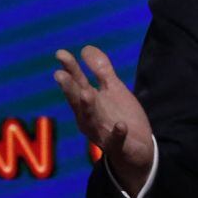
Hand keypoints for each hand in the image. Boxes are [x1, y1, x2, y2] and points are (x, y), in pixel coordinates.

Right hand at [53, 45, 153, 194]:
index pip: (77, 83)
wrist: (137, 149)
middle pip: (78, 101)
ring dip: (88, 108)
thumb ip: (100, 70)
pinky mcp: (118, 146)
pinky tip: (122, 125)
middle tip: (60, 74)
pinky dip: (118, 133)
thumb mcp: (112, 90)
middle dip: (70, 89)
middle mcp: (89, 118)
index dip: (70, 68)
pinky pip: (116, 140)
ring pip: (91, 120)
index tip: (61, 53)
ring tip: (86, 94)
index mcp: (88, 103)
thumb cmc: (119, 116)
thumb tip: (85, 48)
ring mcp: (102, 132)